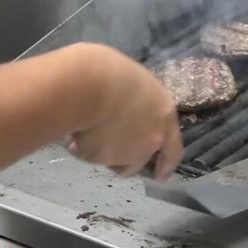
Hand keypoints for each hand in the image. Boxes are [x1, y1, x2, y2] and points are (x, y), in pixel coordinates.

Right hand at [67, 44, 182, 178]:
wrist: (89, 83)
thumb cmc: (112, 70)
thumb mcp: (136, 84)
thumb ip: (139, 105)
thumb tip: (127, 114)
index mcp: (165, 116)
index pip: (173, 150)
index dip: (167, 164)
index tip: (161, 176)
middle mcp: (152, 139)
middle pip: (140, 163)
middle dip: (126, 163)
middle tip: (110, 156)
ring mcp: (129, 152)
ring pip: (116, 164)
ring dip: (105, 156)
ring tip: (87, 136)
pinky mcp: (104, 158)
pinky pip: (91, 157)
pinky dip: (84, 151)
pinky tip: (74, 133)